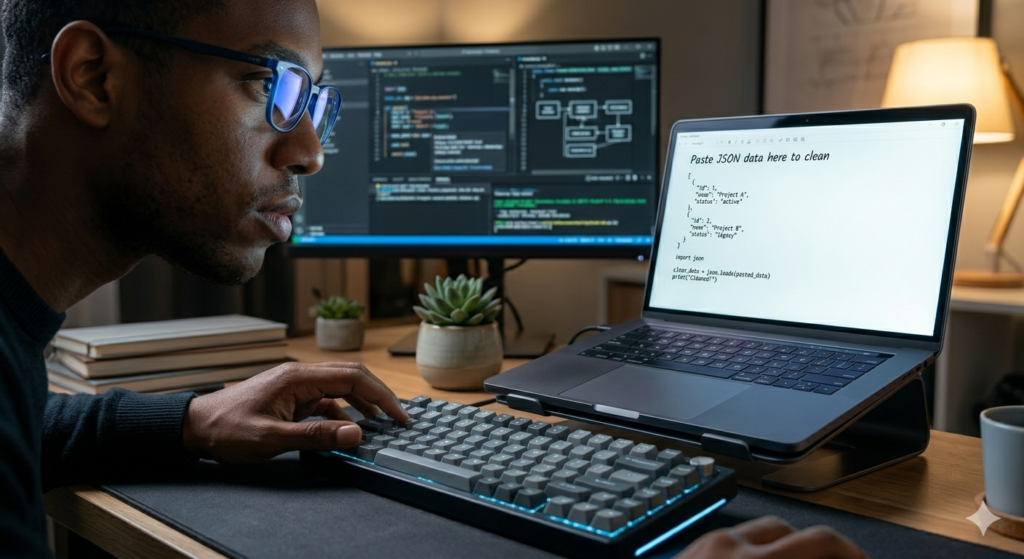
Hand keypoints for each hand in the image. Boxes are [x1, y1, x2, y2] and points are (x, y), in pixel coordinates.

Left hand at [182, 361, 407, 461]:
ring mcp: (296, 386)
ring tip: (381, 424)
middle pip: (351, 377)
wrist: (196, 427)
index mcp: (298, 377)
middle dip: (378, 396)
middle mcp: (301, 376)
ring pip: (340, 389)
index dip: (380, 394)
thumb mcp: (272, 438)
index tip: (398, 414)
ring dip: (362, 404)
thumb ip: (315, 436)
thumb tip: (355, 433)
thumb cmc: (227, 430)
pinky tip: (349, 430)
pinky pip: (325, 402)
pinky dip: (342, 414)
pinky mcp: (292, 398)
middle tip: (398, 418)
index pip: (352, 377)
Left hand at [674, 516, 866, 558]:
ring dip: (781, 546)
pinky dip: (750, 551)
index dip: (849, 551)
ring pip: (756, 531)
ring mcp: (704, 546)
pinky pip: (729, 540)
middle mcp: (727, 547)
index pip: (819, 540)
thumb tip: (826, 555)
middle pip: (787, 528)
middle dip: (814, 546)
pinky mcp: (687, 550)